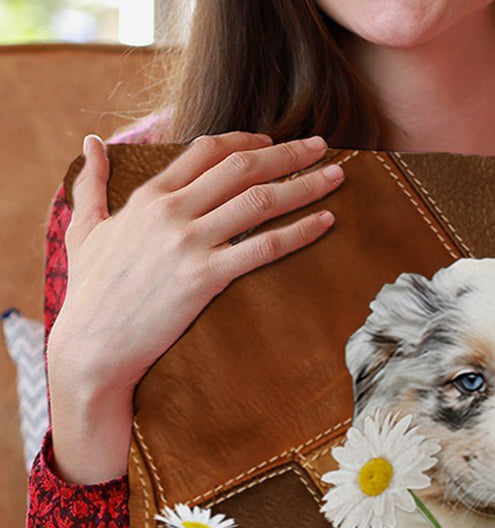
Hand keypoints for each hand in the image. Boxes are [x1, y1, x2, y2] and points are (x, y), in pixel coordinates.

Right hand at [47, 130, 344, 483]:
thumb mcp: (84, 230)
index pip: (207, 150)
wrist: (92, 345)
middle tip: (322, 145)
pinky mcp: (206, 277)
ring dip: (304, 184)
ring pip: (260, 201)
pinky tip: (326, 221)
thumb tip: (91, 142)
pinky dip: (300, 231)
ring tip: (336, 176)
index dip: (247, 141)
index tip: (273, 141)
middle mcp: (172, 212)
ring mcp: (190, 243)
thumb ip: (91, 184)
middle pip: (242, 167)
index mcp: (149, 196)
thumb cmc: (90, 292)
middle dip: (288, 152)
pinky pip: (264, 247)